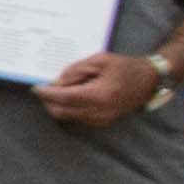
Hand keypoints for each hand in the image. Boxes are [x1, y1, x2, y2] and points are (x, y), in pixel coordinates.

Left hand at [35, 51, 168, 128]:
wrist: (149, 81)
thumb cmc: (125, 67)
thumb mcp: (99, 60)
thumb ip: (75, 71)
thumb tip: (55, 83)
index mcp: (100, 95)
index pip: (64, 98)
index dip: (46, 94)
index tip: (35, 88)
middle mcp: (99, 112)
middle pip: (61, 111)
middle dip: (49, 101)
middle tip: (45, 88)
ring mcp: (101, 120)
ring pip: (67, 116)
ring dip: (58, 105)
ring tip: (60, 90)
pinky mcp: (102, 123)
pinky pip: (77, 118)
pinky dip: (69, 108)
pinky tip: (72, 95)